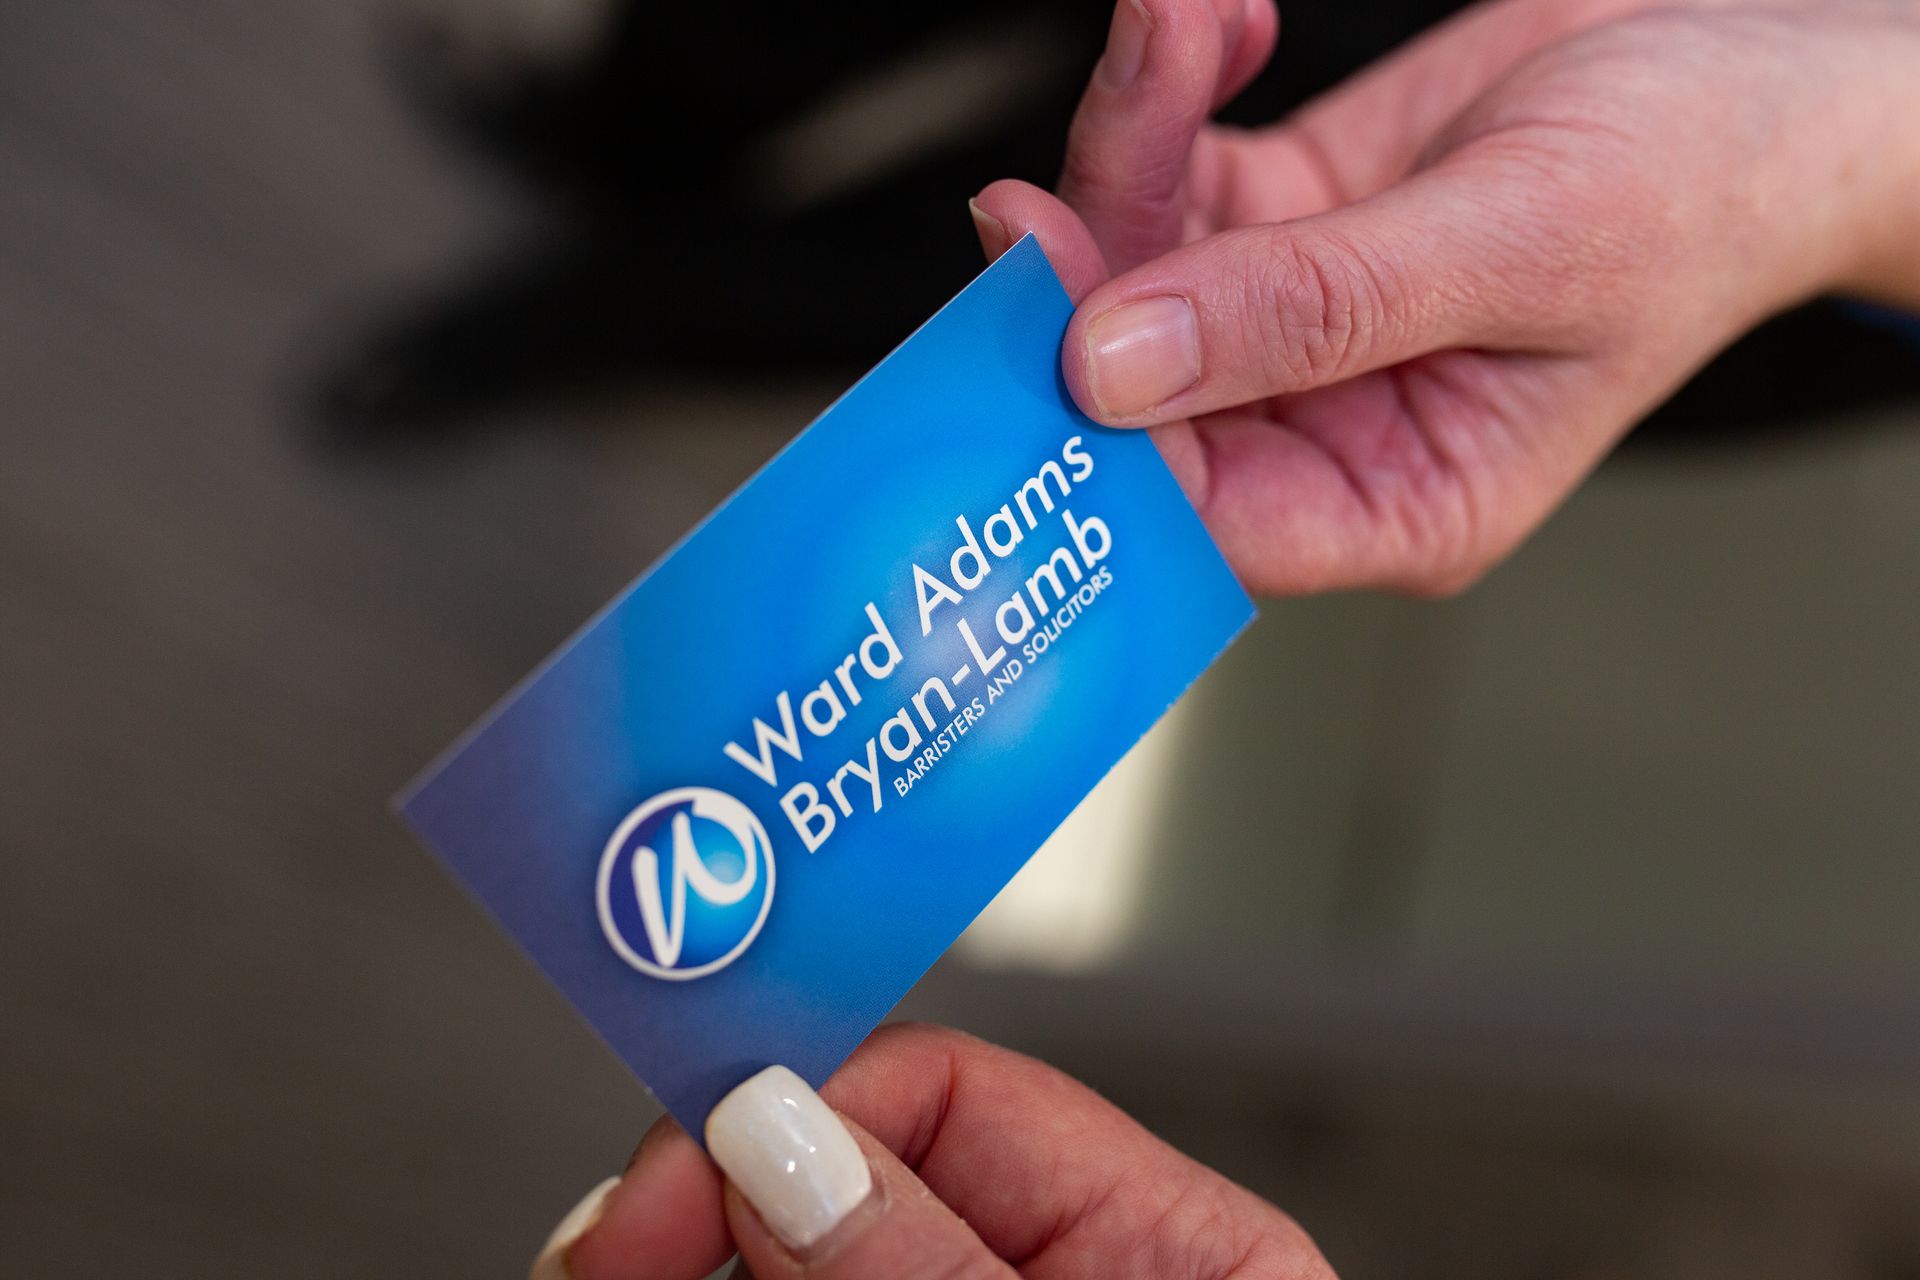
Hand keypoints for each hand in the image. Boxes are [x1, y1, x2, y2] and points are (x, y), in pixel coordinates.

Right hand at [535, 1023, 1333, 1278]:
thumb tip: (775, 1126)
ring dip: (687, 1255)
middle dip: (704, 1199)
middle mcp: (1070, 1276)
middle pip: (842, 1178)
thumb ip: (926, 1261)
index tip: (660, 1182)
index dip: (787, 1105)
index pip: (945, 1089)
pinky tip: (653, 1279)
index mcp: (1169, 1246)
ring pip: (795, 1254)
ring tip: (607, 1270)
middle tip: (597, 1260)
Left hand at [970, 0, 1919, 595]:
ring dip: (1130, 139)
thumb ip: (1315, 307)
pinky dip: (1171, 87)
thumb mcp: (1516, 248)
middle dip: (1084, 276)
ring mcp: (1293, 322)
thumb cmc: (1701, 186)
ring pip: (1138, 260)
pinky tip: (1206, 22)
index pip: (1201, 514)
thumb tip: (1117, 364)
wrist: (1758, 65)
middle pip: (1138, 388)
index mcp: (1397, 498)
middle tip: (1033, 200)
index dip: (1102, 440)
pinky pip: (1178, 168)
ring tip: (1169, 31)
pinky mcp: (1282, 219)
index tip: (1043, 335)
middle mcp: (1327, 426)